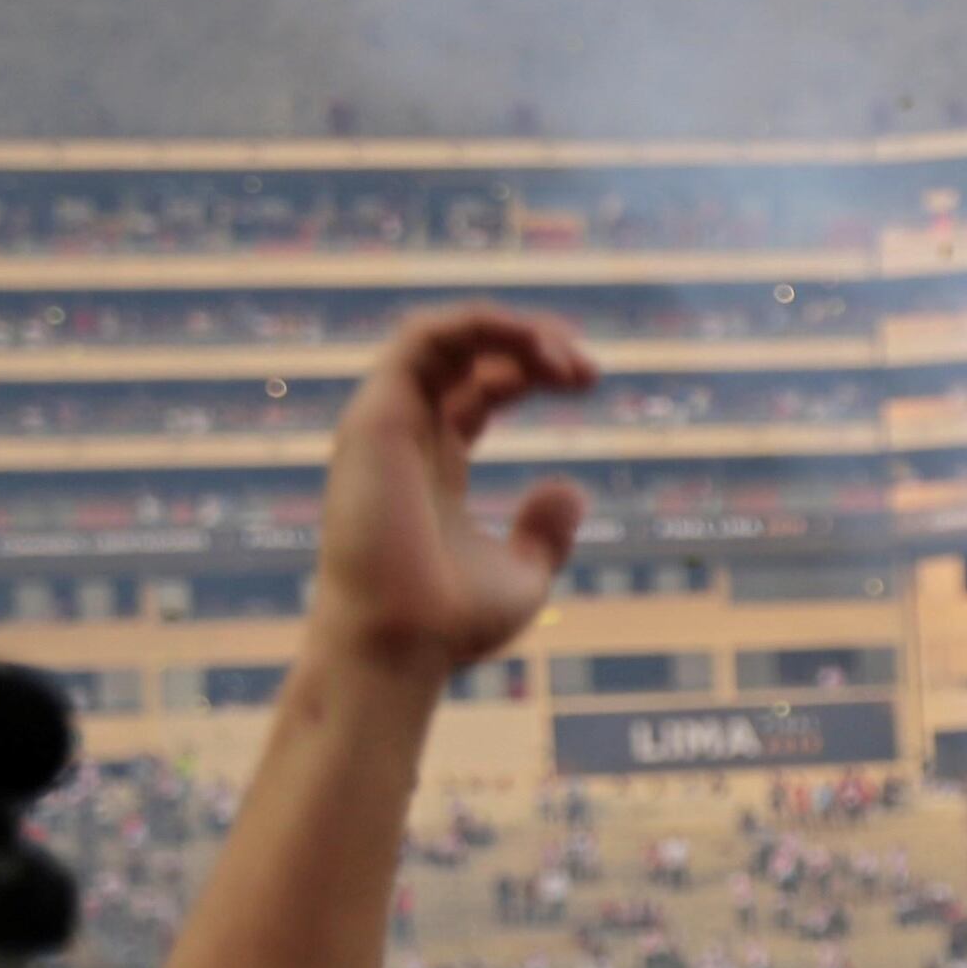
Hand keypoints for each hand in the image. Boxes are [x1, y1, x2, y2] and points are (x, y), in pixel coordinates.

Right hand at [310, 305, 595, 675]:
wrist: (401, 642)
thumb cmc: (451, 623)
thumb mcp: (522, 574)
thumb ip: (545, 531)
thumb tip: (568, 487)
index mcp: (434, 465)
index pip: (478, 389)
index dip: (532, 371)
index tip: (590, 381)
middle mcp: (405, 437)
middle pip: (464, 355)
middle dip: (531, 343)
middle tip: (587, 371)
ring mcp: (386, 425)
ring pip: (441, 336)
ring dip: (510, 329)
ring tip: (565, 358)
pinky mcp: (376, 417)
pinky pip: (421, 339)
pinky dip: (478, 325)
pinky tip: (531, 346)